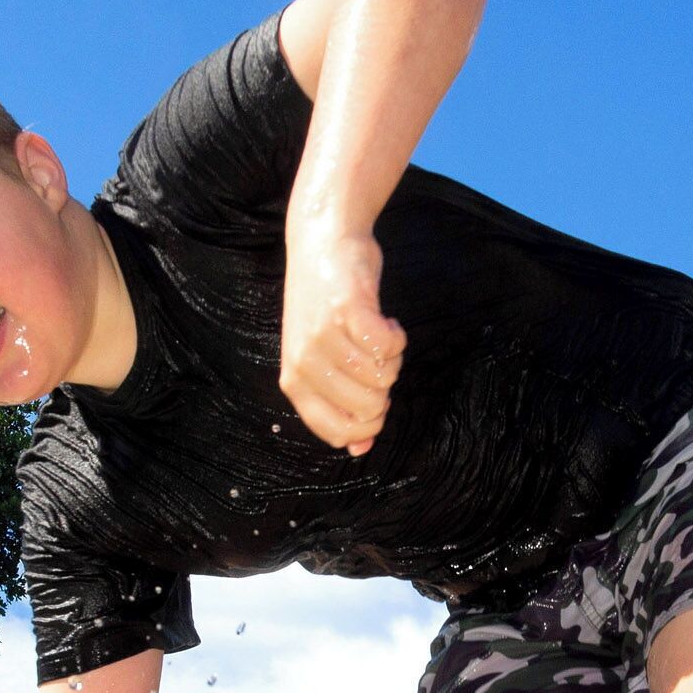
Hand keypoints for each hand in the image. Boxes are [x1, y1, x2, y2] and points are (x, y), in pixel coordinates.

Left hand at [279, 229, 404, 456]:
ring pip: (382, 377)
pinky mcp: (348, 310)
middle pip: (368, 408)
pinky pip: (389, 346)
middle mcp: (305, 363)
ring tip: (373, 332)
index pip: (336, 432)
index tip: (373, 397)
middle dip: (383, 384)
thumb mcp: (319, 359)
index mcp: (295, 382)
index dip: (367, 424)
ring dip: (391, 356)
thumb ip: (338, 404)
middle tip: (370, 353)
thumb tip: (361, 448)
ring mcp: (324, 337)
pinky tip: (386, 320)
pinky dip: (397, 336)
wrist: (321, 243)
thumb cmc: (323, 306)